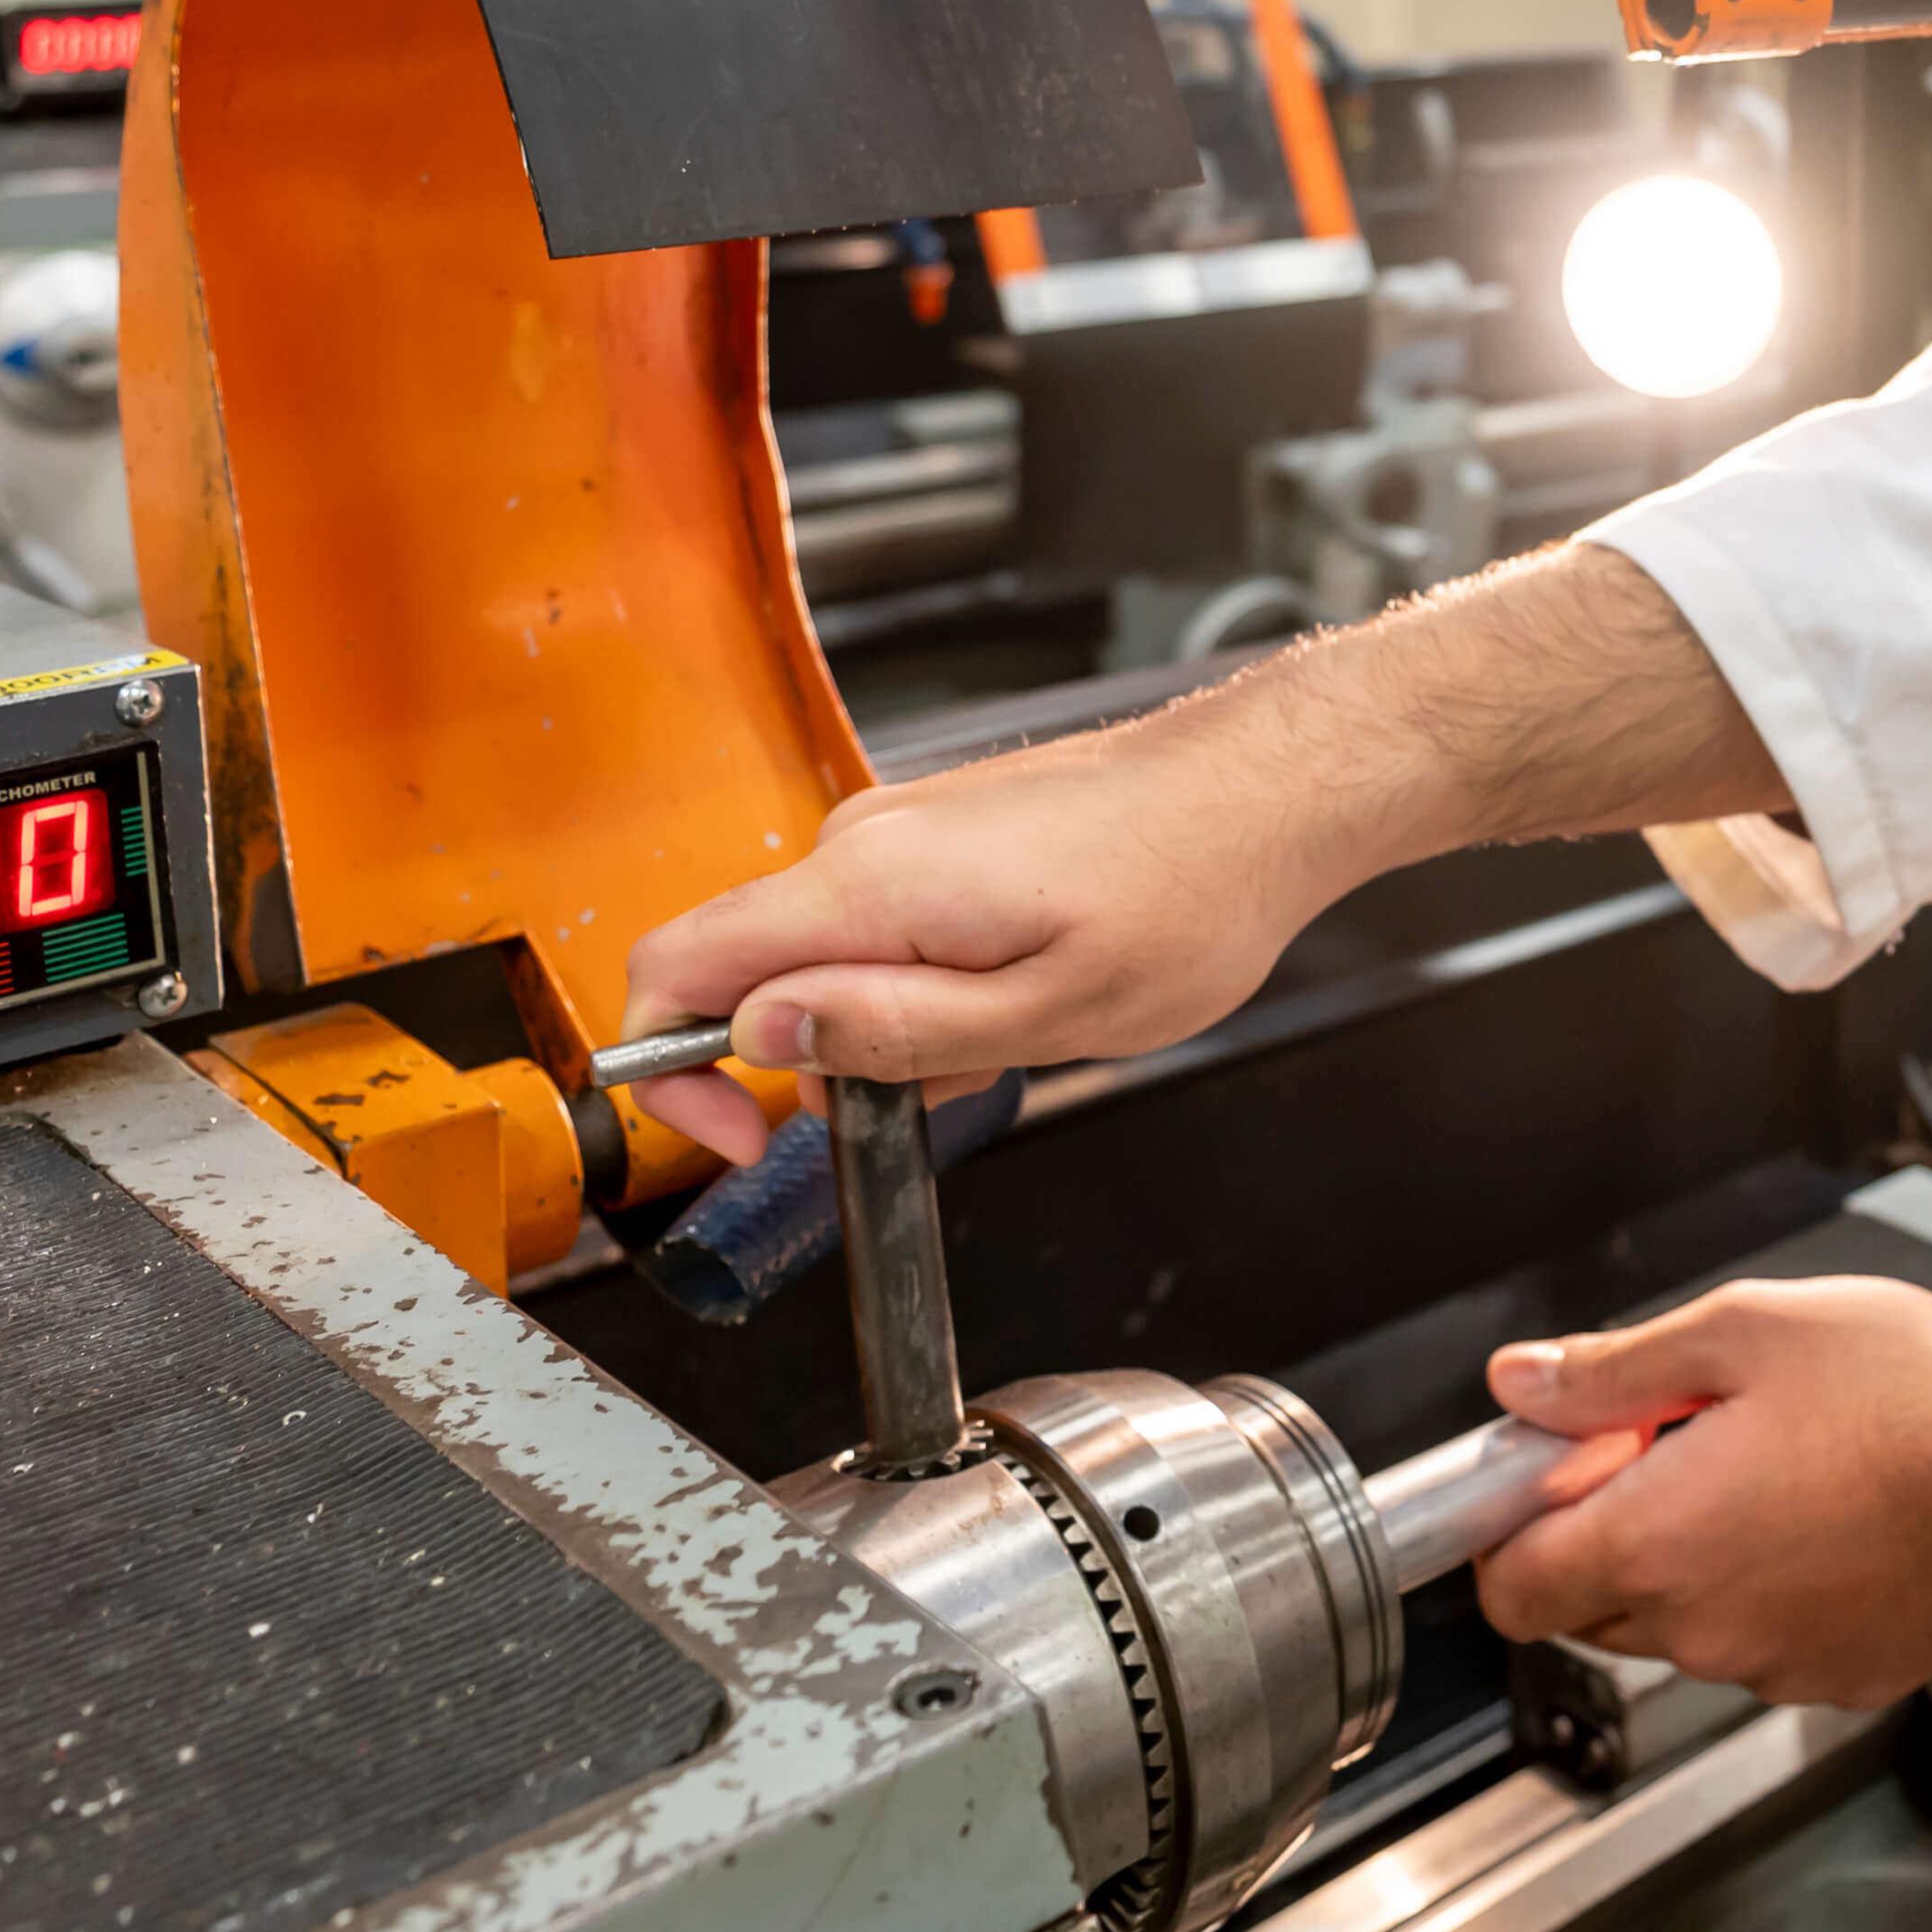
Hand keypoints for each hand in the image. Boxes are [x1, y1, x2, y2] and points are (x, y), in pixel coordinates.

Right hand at [609, 720, 1352, 1162]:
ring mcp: (895, 832)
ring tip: (1003, 1037)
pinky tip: (1012, 995)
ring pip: (820, 960)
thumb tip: (762, 1037)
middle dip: (806, 1062)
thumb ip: (889, 1033)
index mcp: (869, 885)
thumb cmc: (1185, 896)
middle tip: (921, 1095)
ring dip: (878, 1029)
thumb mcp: (1042, 1015)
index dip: (671, 1070)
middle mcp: (862, 843)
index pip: (677, 965)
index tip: (740, 1137)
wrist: (1259, 794)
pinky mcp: (933, 836)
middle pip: (741, 970)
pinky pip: (875, 930)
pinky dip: (918, 987)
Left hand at [1469, 1279, 1931, 1706]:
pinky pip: (1767, 1643)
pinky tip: (1831, 1519)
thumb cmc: (1910, 1391)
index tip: (1557, 1473)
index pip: (1511, 1593)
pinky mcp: (1841, 1679)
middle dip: (1612, 1531)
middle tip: (1681, 1444)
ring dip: (1697, 1560)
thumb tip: (1517, 1385)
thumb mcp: (1743, 1331)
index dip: (1514, 1531)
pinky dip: (1774, 1592)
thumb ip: (1612, 1369)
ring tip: (1776, 1470)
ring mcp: (1773, 1666)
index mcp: (1656, 1540)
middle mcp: (1701, 1627)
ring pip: (1683, 1626)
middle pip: (1592, 1607)